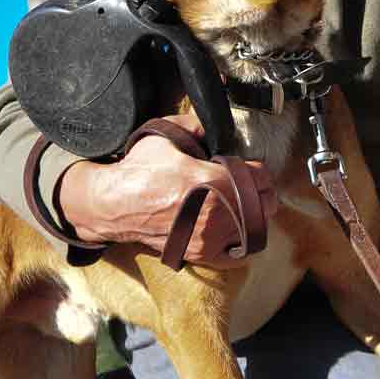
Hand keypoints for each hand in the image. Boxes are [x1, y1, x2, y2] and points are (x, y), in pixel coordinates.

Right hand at [56, 114, 278, 266]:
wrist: (114, 205)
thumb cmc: (138, 172)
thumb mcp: (165, 136)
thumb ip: (195, 126)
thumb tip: (211, 127)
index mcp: (213, 180)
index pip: (260, 177)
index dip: (256, 168)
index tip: (248, 166)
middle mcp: (216, 213)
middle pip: (265, 204)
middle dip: (260, 190)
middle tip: (248, 183)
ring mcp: (209, 237)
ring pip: (255, 228)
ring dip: (253, 213)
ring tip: (241, 203)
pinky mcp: (200, 252)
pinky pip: (237, 250)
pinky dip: (240, 237)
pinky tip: (232, 225)